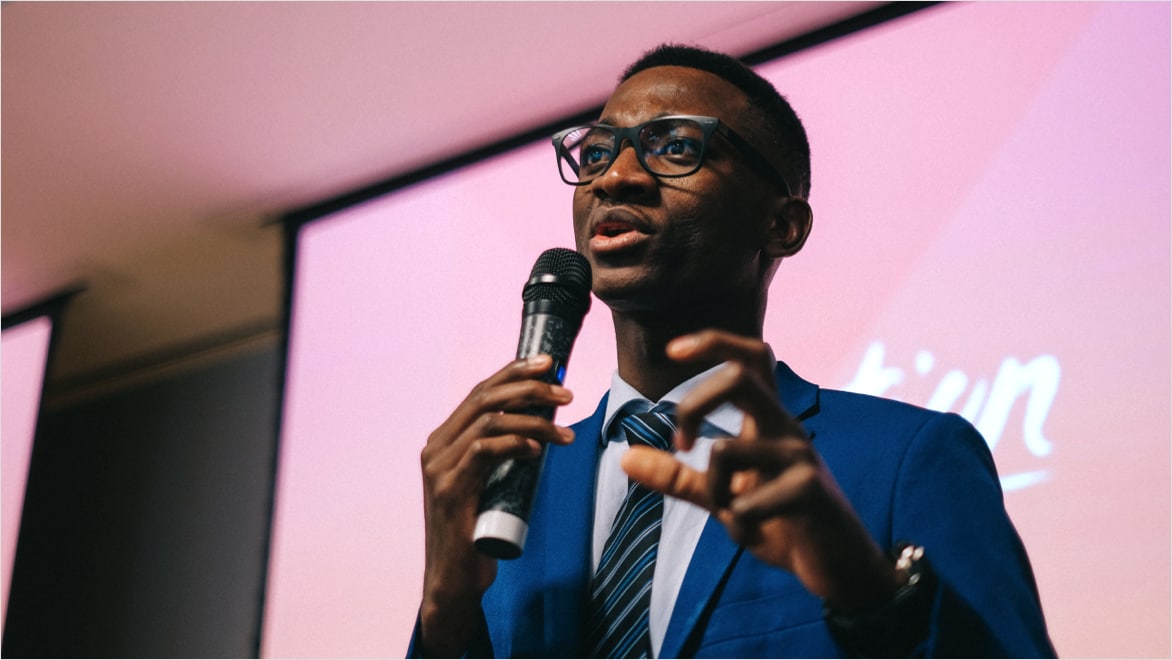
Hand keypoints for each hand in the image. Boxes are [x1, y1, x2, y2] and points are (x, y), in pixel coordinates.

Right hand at [418, 355, 573, 654]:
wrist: (455, 580)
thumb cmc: (478, 531)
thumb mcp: (491, 482)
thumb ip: (503, 455)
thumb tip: (543, 427)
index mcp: (444, 439)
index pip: (480, 391)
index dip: (514, 372)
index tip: (549, 363)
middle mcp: (436, 447)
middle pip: (485, 398)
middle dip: (530, 388)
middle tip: (567, 393)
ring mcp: (439, 468)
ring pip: (489, 421)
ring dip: (534, 420)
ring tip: (566, 432)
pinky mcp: (450, 490)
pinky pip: (485, 452)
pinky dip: (515, 444)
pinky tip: (539, 448)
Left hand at [621, 330, 902, 612]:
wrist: (836, 566)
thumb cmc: (781, 521)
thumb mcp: (721, 496)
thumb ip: (677, 476)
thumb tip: (624, 457)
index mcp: (766, 420)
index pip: (749, 357)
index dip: (713, 341)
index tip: (672, 350)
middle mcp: (786, 427)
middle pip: (739, 376)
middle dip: (694, 404)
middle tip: (681, 444)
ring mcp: (801, 455)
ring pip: (726, 449)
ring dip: (715, 490)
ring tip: (733, 514)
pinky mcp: (811, 489)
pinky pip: (748, 500)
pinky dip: (738, 522)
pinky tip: (754, 533)